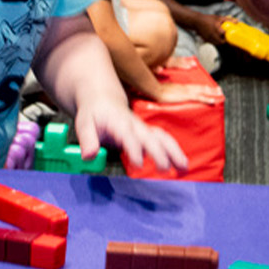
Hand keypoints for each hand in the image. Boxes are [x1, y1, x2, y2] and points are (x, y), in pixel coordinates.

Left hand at [72, 94, 189, 173]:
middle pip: (150, 136)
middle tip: (164, 169)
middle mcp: (134, 125)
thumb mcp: (84, 124)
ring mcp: (143, 129)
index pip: (128, 135)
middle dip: (159, 152)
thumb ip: (87, 140)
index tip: (139, 165)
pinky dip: (174, 151)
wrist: (103, 99)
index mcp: (118, 122)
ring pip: (162, 137)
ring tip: (184, 168)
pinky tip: (182, 165)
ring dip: (174, 151)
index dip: (134, 149)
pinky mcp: (148, 134)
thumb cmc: (93, 113)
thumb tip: (89, 156)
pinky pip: (164, 140)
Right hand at [151, 82, 225, 105]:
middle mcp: (185, 88)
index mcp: (181, 86)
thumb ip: (169, 92)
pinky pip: (199, 98)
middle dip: (211, 89)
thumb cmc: (156, 90)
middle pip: (201, 87)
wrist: (154, 90)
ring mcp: (186, 92)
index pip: (194, 86)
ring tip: (220, 94)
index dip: (203, 87)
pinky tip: (213, 101)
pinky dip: (207, 99)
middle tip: (219, 89)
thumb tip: (170, 95)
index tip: (210, 87)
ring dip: (212, 93)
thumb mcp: (164, 91)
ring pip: (202, 92)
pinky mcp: (185, 97)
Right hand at [195, 13, 228, 45]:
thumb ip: (228, 20)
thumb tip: (237, 21)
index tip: (231, 34)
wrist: (197, 21)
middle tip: (227, 36)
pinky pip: (212, 42)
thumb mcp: (219, 18)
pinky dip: (215, 41)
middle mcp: (213, 35)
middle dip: (225, 40)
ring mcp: (209, 38)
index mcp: (217, 29)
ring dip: (220, 41)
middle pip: (221, 42)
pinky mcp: (206, 40)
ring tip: (221, 36)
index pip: (226, 36)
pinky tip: (216, 36)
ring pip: (217, 43)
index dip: (229, 36)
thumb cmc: (208, 19)